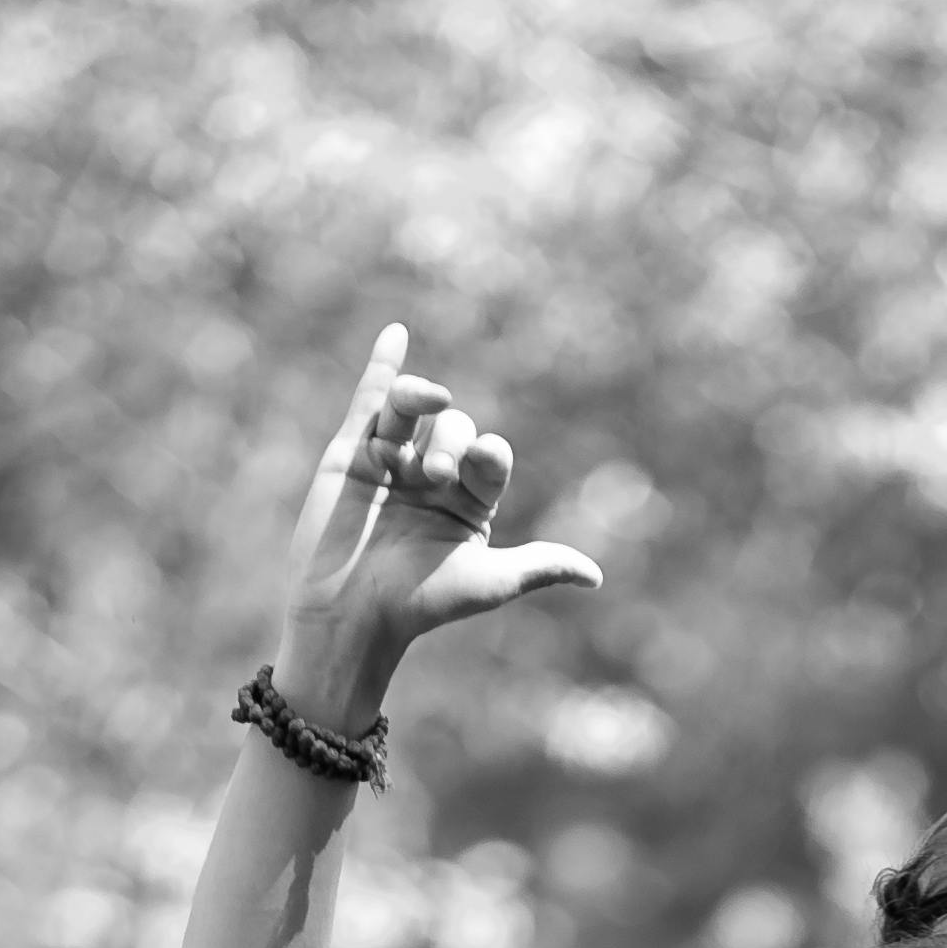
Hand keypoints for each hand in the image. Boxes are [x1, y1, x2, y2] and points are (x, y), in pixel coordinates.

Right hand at [271, 320, 599, 727]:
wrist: (351, 613)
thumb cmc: (421, 603)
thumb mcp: (490, 582)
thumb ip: (540, 566)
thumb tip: (596, 576)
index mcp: (468, 504)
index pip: (491, 454)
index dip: (489, 452)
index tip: (480, 464)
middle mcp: (432, 479)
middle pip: (453, 427)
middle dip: (449, 442)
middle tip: (433, 478)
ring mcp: (390, 464)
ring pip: (411, 410)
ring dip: (417, 401)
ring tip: (417, 408)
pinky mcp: (350, 455)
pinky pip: (369, 402)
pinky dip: (383, 366)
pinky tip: (397, 334)